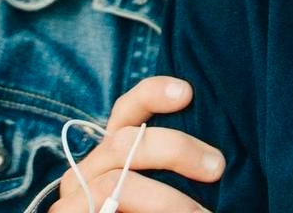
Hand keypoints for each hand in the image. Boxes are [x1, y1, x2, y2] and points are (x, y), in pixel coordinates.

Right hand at [47, 76, 217, 212]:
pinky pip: (107, 210)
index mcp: (113, 155)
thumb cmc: (153, 212)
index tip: (187, 91)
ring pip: (117, 184)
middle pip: (125, 143)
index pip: (127, 111)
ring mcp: (74, 201)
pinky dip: (154, 212)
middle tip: (217, 167)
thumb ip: (178, 170)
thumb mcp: (166, 192)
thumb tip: (215, 156)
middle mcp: (88, 171)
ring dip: (168, 200)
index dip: (152, 94)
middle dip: (176, 149)